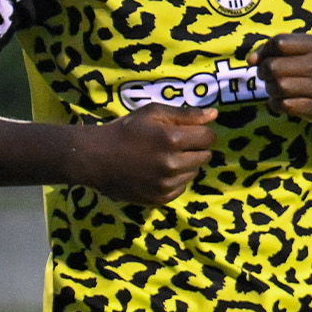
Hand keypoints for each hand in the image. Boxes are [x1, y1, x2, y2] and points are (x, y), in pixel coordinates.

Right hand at [79, 103, 217, 205]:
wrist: (97, 158)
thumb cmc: (125, 130)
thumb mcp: (153, 113)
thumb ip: (186, 114)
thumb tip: (215, 115)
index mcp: (172, 139)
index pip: (208, 138)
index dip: (202, 132)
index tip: (190, 131)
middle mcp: (172, 164)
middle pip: (204, 156)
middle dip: (195, 148)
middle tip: (175, 143)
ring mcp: (166, 184)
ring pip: (194, 172)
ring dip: (186, 164)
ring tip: (164, 157)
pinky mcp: (159, 198)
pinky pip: (181, 188)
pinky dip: (176, 180)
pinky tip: (159, 171)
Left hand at [247, 34, 311, 122]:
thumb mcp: (305, 53)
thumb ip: (275, 50)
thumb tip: (250, 60)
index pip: (278, 42)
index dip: (263, 52)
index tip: (263, 60)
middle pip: (273, 66)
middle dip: (263, 73)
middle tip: (267, 77)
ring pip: (278, 86)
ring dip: (270, 89)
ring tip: (275, 89)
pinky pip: (285, 105)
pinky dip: (276, 104)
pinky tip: (281, 102)